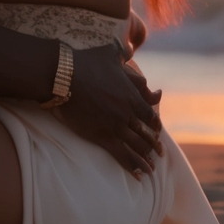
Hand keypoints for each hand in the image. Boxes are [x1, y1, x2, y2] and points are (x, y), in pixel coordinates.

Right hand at [58, 44, 163, 176]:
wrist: (64, 76)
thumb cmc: (85, 62)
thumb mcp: (109, 55)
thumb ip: (123, 55)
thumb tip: (129, 48)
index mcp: (132, 95)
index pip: (151, 116)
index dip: (156, 127)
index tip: (158, 133)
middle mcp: (128, 113)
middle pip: (147, 134)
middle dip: (155, 146)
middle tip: (159, 155)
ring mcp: (116, 126)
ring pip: (137, 147)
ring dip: (146, 159)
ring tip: (151, 169)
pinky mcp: (102, 136)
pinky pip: (122, 155)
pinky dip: (132, 166)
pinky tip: (139, 175)